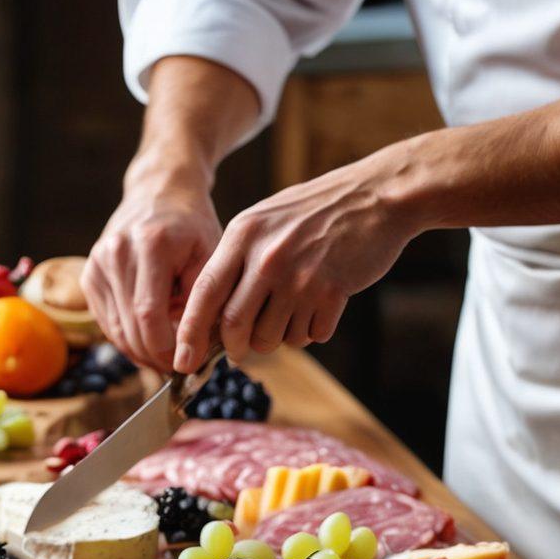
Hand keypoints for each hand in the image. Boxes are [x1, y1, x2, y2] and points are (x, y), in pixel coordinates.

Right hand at [82, 158, 221, 371]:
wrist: (159, 192)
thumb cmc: (192, 227)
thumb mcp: (210, 256)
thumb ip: (202, 302)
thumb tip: (192, 350)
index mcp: (149, 244)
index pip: (149, 314)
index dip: (166, 348)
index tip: (187, 364)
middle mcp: (116, 253)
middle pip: (130, 327)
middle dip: (155, 357)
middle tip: (180, 369)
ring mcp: (97, 264)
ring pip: (116, 331)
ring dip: (142, 353)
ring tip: (167, 359)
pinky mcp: (89, 276)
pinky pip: (107, 323)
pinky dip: (128, 340)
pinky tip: (149, 343)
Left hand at [173, 148, 420, 371]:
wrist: (376, 197)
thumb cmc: (316, 212)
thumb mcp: (265, 221)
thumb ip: (237, 260)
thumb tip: (211, 316)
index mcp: (243, 235)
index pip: (205, 293)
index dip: (190, 333)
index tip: (183, 361)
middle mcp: (267, 257)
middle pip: (235, 327)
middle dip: (236, 348)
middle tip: (244, 348)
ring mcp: (300, 276)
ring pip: (272, 338)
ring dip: (279, 339)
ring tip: (293, 313)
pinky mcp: (331, 293)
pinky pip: (309, 336)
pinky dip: (312, 331)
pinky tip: (321, 306)